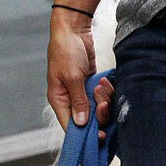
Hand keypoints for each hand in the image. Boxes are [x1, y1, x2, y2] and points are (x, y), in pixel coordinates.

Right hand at [47, 13, 114, 134]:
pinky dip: (106, 91)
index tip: (99, 136)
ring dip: (103, 99)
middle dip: (98, 113)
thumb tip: (80, 124)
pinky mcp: (90, 84)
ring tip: (101, 85)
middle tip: (103, 102)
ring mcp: (81, 91)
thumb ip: (78, 101)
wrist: (73, 28)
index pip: (70, 126)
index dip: (84, 134)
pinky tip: (104, 81)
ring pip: (96, 107)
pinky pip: (101, 96)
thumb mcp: (72, 77)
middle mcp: (69, 98)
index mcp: (59, 99)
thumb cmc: (66, 50)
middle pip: (87, 119)